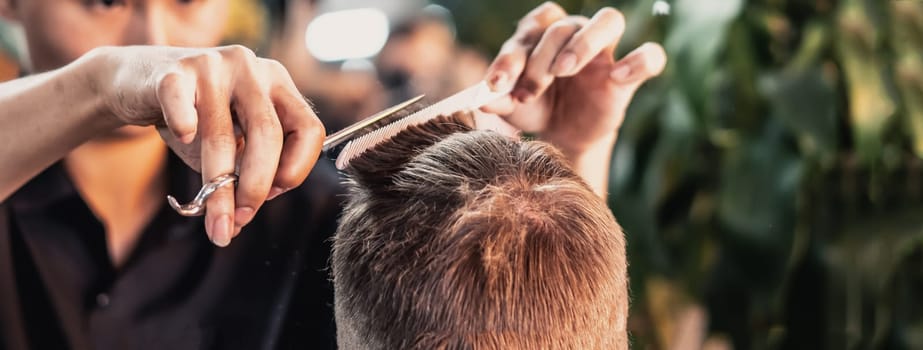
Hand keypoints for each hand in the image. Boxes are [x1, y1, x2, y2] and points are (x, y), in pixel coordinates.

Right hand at [88, 45, 323, 246]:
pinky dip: (184, 128)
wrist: (138, 83)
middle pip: (268, 134)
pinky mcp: (173, 70)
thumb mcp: (231, 143)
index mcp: (279, 85)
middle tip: (242, 219)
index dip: (296, 168)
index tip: (274, 196)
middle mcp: (252, 70)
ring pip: (223, 134)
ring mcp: (214, 66)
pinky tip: (184, 140)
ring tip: (215, 221)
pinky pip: (181, 104)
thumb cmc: (196, 119)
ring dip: (219, 186)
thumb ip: (244, 172)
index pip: (308, 129)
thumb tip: (238, 222)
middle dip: (256, 186)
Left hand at [482, 2, 666, 155]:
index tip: (496, 85)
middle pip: (563, 27)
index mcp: (542, 33)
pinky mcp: (626, 76)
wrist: (562, 134)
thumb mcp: (512, 106)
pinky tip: (616, 77)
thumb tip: (479, 100)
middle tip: (527, 92)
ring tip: (564, 70)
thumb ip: (498, 99)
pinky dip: (638, 62)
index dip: (511, 55)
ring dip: (584, 42)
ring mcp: (604, 52)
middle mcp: (574, 33)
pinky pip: (649, 57)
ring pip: (609, 20)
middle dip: (540, 61)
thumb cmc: (535, 107)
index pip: (530, 28)